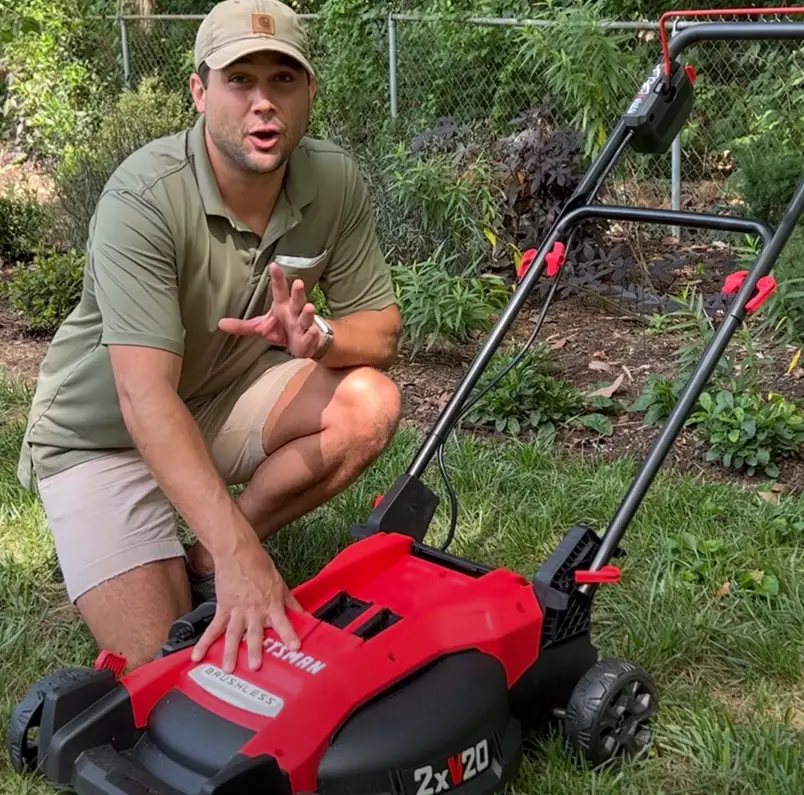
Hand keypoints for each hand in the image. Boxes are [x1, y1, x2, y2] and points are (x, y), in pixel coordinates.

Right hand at [190, 537, 302, 672]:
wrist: (238, 552)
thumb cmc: (260, 565)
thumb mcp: (281, 583)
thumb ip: (291, 603)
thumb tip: (304, 615)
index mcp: (271, 603)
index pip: (283, 622)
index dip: (289, 634)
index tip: (294, 647)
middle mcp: (254, 609)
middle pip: (255, 632)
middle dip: (256, 650)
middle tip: (255, 666)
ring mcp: (237, 610)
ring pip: (234, 634)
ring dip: (230, 652)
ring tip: (229, 668)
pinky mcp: (223, 608)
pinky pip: (214, 628)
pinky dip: (205, 642)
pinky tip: (198, 654)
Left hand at [218, 263, 323, 358]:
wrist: (302, 345)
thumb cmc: (281, 330)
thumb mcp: (260, 327)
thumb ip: (242, 326)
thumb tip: (220, 323)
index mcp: (283, 306)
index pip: (279, 290)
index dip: (277, 278)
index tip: (273, 265)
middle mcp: (294, 312)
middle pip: (297, 300)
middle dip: (298, 292)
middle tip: (298, 282)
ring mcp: (303, 325)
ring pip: (306, 317)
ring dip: (307, 312)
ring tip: (308, 307)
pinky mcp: (309, 338)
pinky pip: (311, 335)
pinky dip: (312, 334)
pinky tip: (312, 331)